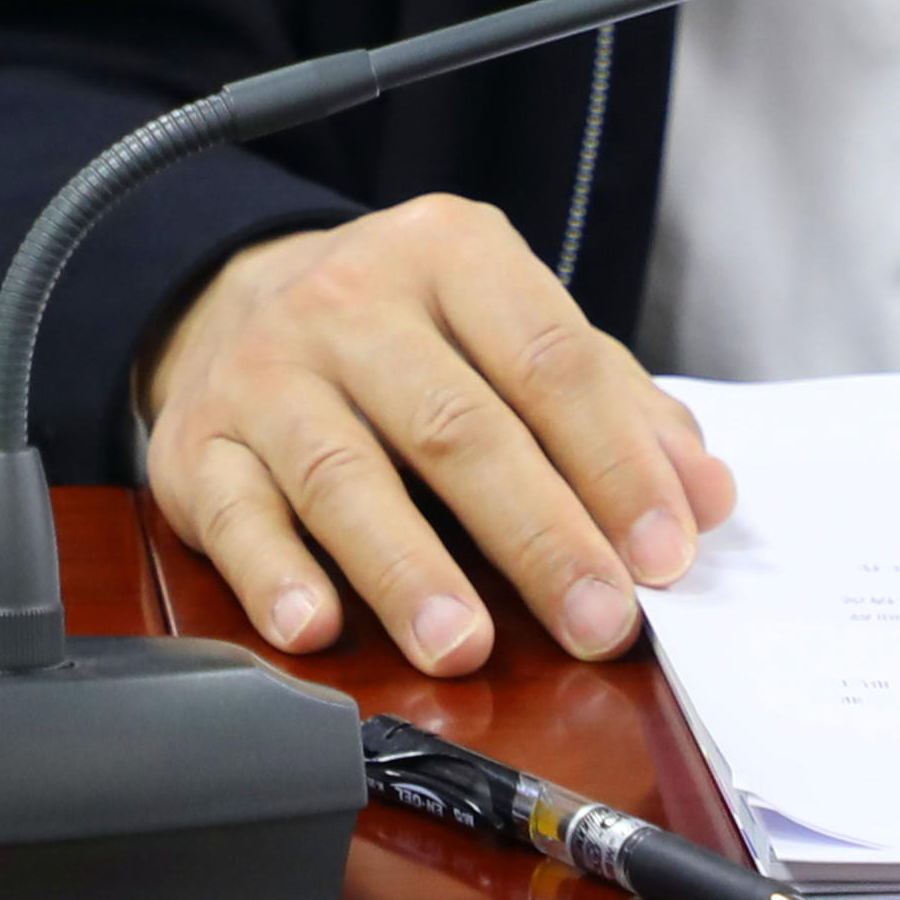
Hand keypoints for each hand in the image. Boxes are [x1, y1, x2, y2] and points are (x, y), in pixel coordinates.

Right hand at [138, 194, 735, 675]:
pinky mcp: (193, 444)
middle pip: (458, 427)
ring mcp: (266, 371)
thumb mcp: (516, 333)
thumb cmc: (415, 335)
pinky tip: (317, 627)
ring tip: (467, 646)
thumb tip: (706, 495)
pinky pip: (234, 514)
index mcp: (454, 253)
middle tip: (598, 620)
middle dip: (539, 534)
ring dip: (410, 569)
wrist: (239, 296)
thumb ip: (615, 409)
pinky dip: (276, 574)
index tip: (666, 554)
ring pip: (342, 476)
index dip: (616, 464)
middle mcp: (353, 300)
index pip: (552, 360)